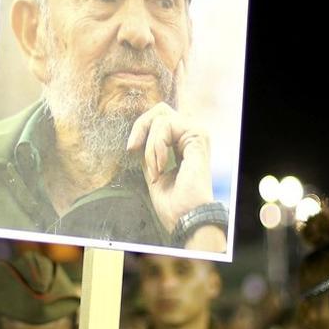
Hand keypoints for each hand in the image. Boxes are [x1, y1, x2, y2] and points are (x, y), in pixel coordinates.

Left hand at [126, 102, 214, 235]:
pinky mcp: (197, 135)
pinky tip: (160, 167)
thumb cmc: (172, 202)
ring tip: (155, 170)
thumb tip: (138, 133)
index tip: (130, 149)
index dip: (141, 128)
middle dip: (141, 127)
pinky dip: (156, 146)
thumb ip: (149, 149)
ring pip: (160, 118)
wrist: (185, 217)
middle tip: (133, 148)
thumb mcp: (153, 169)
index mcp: (184, 142)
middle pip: (160, 110)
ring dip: (150, 147)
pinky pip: (165, 126)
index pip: (159, 119)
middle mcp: (192, 135)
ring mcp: (196, 133)